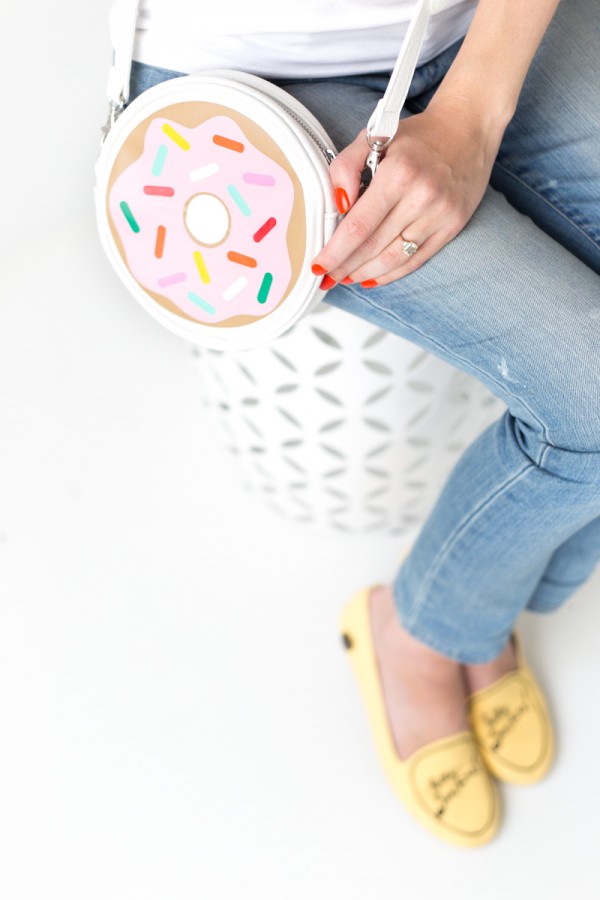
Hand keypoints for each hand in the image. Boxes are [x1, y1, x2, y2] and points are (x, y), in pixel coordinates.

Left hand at [311, 99, 504, 287]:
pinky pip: (416, 260)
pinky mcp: (451, 227)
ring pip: (394, 259)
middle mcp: (422, 197)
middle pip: (373, 246)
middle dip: (344, 267)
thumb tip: (337, 204)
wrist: (468, 128)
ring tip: (345, 278)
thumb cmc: (416, 137)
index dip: (335, 251)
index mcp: (399, 173)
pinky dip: (391, 273)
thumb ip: (345, 167)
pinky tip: (371, 277)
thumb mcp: (374, 136)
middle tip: (325, 278)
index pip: (359, 225)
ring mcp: (439, 215)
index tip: (318, 266)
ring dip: (365, 274)